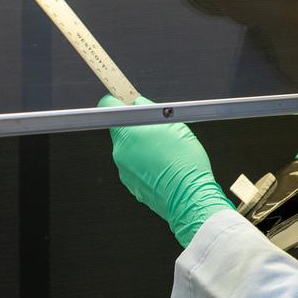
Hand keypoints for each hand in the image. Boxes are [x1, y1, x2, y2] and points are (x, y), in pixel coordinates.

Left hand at [98, 95, 233, 247]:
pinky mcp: (132, 185)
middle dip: (138, 127)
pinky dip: (147, 164)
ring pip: (130, 149)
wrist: (189, 196)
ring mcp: (124, 171)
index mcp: (126, 134)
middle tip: (160, 130)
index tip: (130, 102)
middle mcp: (119, 152)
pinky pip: (136, 167)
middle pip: (122, 130)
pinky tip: (165, 167)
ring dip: (143, 147)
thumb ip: (148, 109)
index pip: (108, 107)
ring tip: (167, 152)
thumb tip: (138, 103)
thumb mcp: (172, 124)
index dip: (119, 101)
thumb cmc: (183, 161)